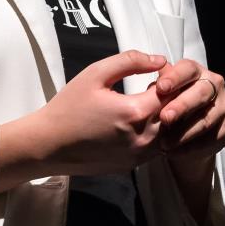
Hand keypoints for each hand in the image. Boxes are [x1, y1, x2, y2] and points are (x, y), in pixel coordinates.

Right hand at [9, 49, 168, 181]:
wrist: (49, 145)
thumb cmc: (69, 107)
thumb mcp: (95, 74)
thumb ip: (130, 61)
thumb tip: (160, 59)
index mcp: (136, 112)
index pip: (173, 92)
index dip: (169, 79)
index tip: (158, 72)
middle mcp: (144, 138)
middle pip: (176, 113)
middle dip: (172, 97)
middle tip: (157, 86)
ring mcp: (140, 156)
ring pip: (171, 133)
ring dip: (167, 117)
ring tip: (149, 103)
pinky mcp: (134, 166)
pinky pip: (158, 148)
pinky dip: (157, 133)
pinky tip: (140, 122)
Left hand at [150, 58, 224, 163]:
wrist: (185, 136)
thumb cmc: (170, 108)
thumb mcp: (161, 97)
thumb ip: (158, 89)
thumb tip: (152, 85)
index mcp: (197, 72)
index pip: (188, 69)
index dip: (175, 77)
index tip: (160, 88)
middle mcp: (215, 85)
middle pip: (201, 93)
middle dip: (182, 105)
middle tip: (164, 118)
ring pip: (205, 119)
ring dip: (184, 132)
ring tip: (164, 143)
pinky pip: (210, 138)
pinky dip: (190, 147)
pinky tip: (174, 152)